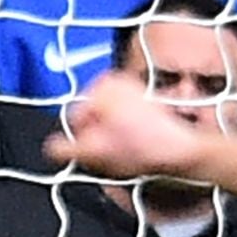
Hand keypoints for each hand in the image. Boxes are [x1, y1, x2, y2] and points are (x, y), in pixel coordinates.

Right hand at [47, 70, 211, 183]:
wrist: (185, 150)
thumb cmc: (149, 148)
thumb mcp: (101, 151)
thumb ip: (70, 148)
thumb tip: (50, 148)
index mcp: (102, 87)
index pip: (73, 119)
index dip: (82, 143)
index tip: (99, 154)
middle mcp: (114, 82)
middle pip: (89, 119)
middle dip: (98, 138)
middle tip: (116, 154)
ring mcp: (128, 89)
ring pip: (104, 121)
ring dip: (110, 138)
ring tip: (129, 151)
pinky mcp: (139, 100)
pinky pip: (118, 121)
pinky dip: (122, 133)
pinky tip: (136, 145)